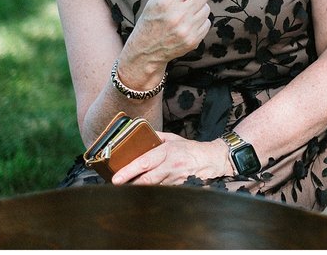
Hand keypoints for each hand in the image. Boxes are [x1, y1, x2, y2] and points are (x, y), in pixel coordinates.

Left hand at [113, 137, 231, 187]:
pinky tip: (145, 194)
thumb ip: (156, 137)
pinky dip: (153, 193)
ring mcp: (174, 180)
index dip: (129, 171)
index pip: (144, 162)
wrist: (209, 160)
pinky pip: (162, 193)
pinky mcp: (178, 189)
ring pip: (153, 188)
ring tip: (127, 190)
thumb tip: (139, 133)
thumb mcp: (172, 138)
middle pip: (146, 179)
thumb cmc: (189, 149)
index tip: (117, 178)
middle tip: (117, 187)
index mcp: (167, 151)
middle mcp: (170, 166)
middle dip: (130, 184)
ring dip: (140, 190)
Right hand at [131, 0, 212, 71]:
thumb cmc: (150, 21)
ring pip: (206, 8)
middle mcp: (178, 15)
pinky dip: (200, 22)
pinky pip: (207, 23)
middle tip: (186, 1)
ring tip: (186, 14)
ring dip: (198, 9)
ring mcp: (187, 30)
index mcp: (167, 1)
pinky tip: (188, 24)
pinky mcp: (193, 41)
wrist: (146, 51)